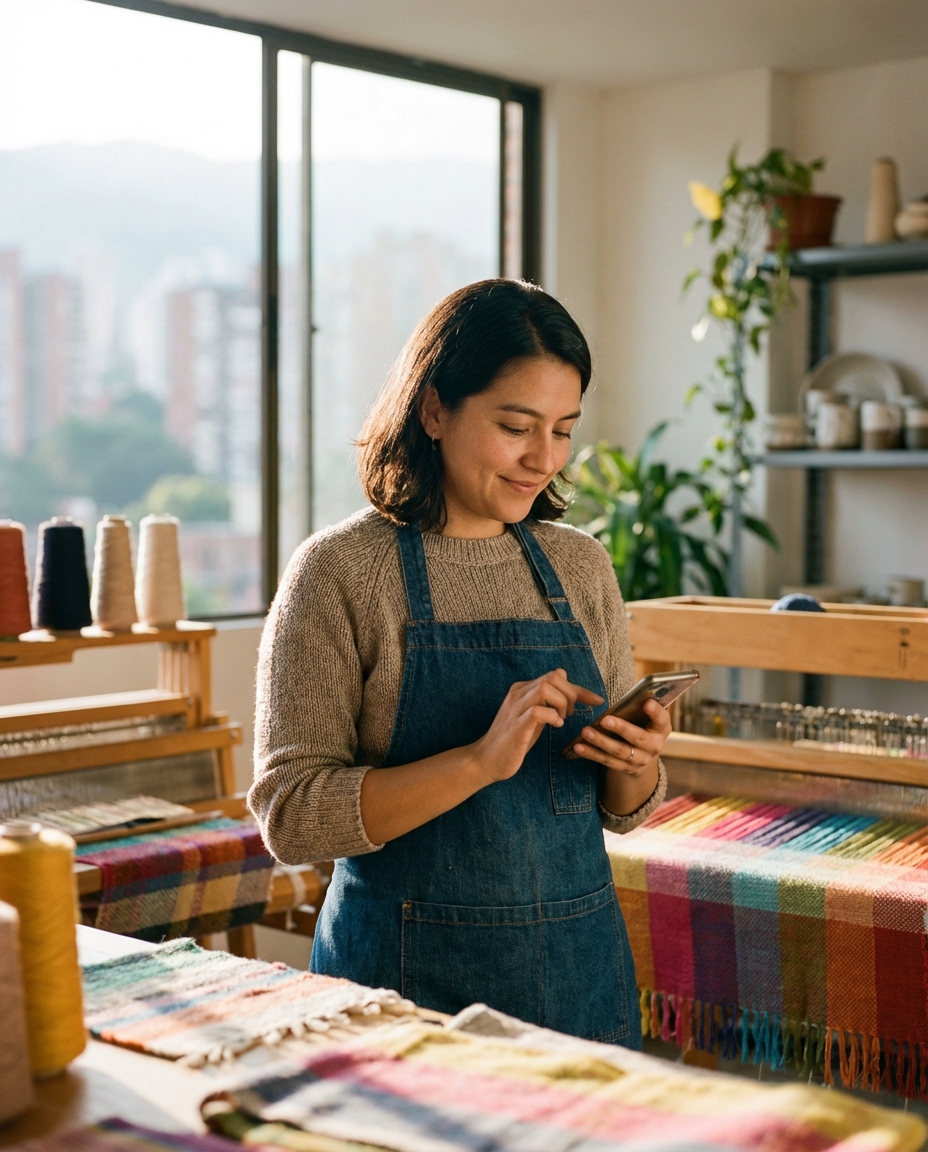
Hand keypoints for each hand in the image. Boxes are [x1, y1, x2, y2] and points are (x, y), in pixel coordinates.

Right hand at [472, 668, 603, 783]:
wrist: (486, 760)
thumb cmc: (514, 740)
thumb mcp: (534, 717)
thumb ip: (548, 702)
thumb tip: (567, 688)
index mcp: (523, 689)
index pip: (556, 676)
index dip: (579, 688)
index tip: (596, 701)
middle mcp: (518, 693)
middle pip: (553, 677)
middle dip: (571, 694)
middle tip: (570, 714)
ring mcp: (516, 708)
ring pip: (546, 688)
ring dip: (562, 703)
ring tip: (562, 719)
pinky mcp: (516, 725)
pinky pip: (538, 711)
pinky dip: (552, 716)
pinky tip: (555, 726)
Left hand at [571, 698, 670, 776]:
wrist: (642, 755)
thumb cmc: (640, 726)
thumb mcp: (644, 718)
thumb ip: (637, 708)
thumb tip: (624, 695)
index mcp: (661, 728)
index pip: (662, 719)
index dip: (656, 712)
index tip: (647, 703)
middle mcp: (655, 746)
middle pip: (638, 738)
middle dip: (621, 728)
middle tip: (604, 720)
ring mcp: (641, 760)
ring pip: (620, 751)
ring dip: (600, 742)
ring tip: (585, 731)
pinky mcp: (626, 769)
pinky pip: (607, 761)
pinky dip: (592, 754)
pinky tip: (579, 746)